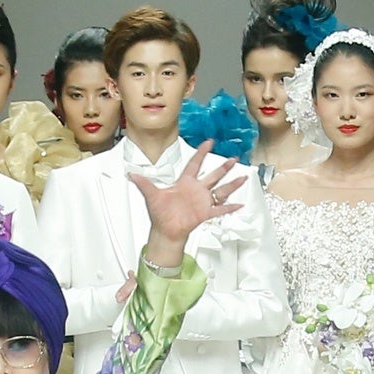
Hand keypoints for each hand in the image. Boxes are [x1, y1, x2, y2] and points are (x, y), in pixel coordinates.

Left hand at [130, 148, 248, 266]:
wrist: (165, 231)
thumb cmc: (159, 214)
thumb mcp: (151, 195)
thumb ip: (144, 183)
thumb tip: (131, 173)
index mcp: (185, 183)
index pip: (195, 164)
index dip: (201, 153)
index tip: (209, 142)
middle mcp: (196, 190)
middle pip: (213, 175)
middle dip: (223, 167)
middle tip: (233, 159)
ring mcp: (202, 201)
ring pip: (220, 190)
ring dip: (231, 184)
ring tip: (242, 177)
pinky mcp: (205, 213)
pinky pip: (220, 209)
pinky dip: (230, 207)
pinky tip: (240, 204)